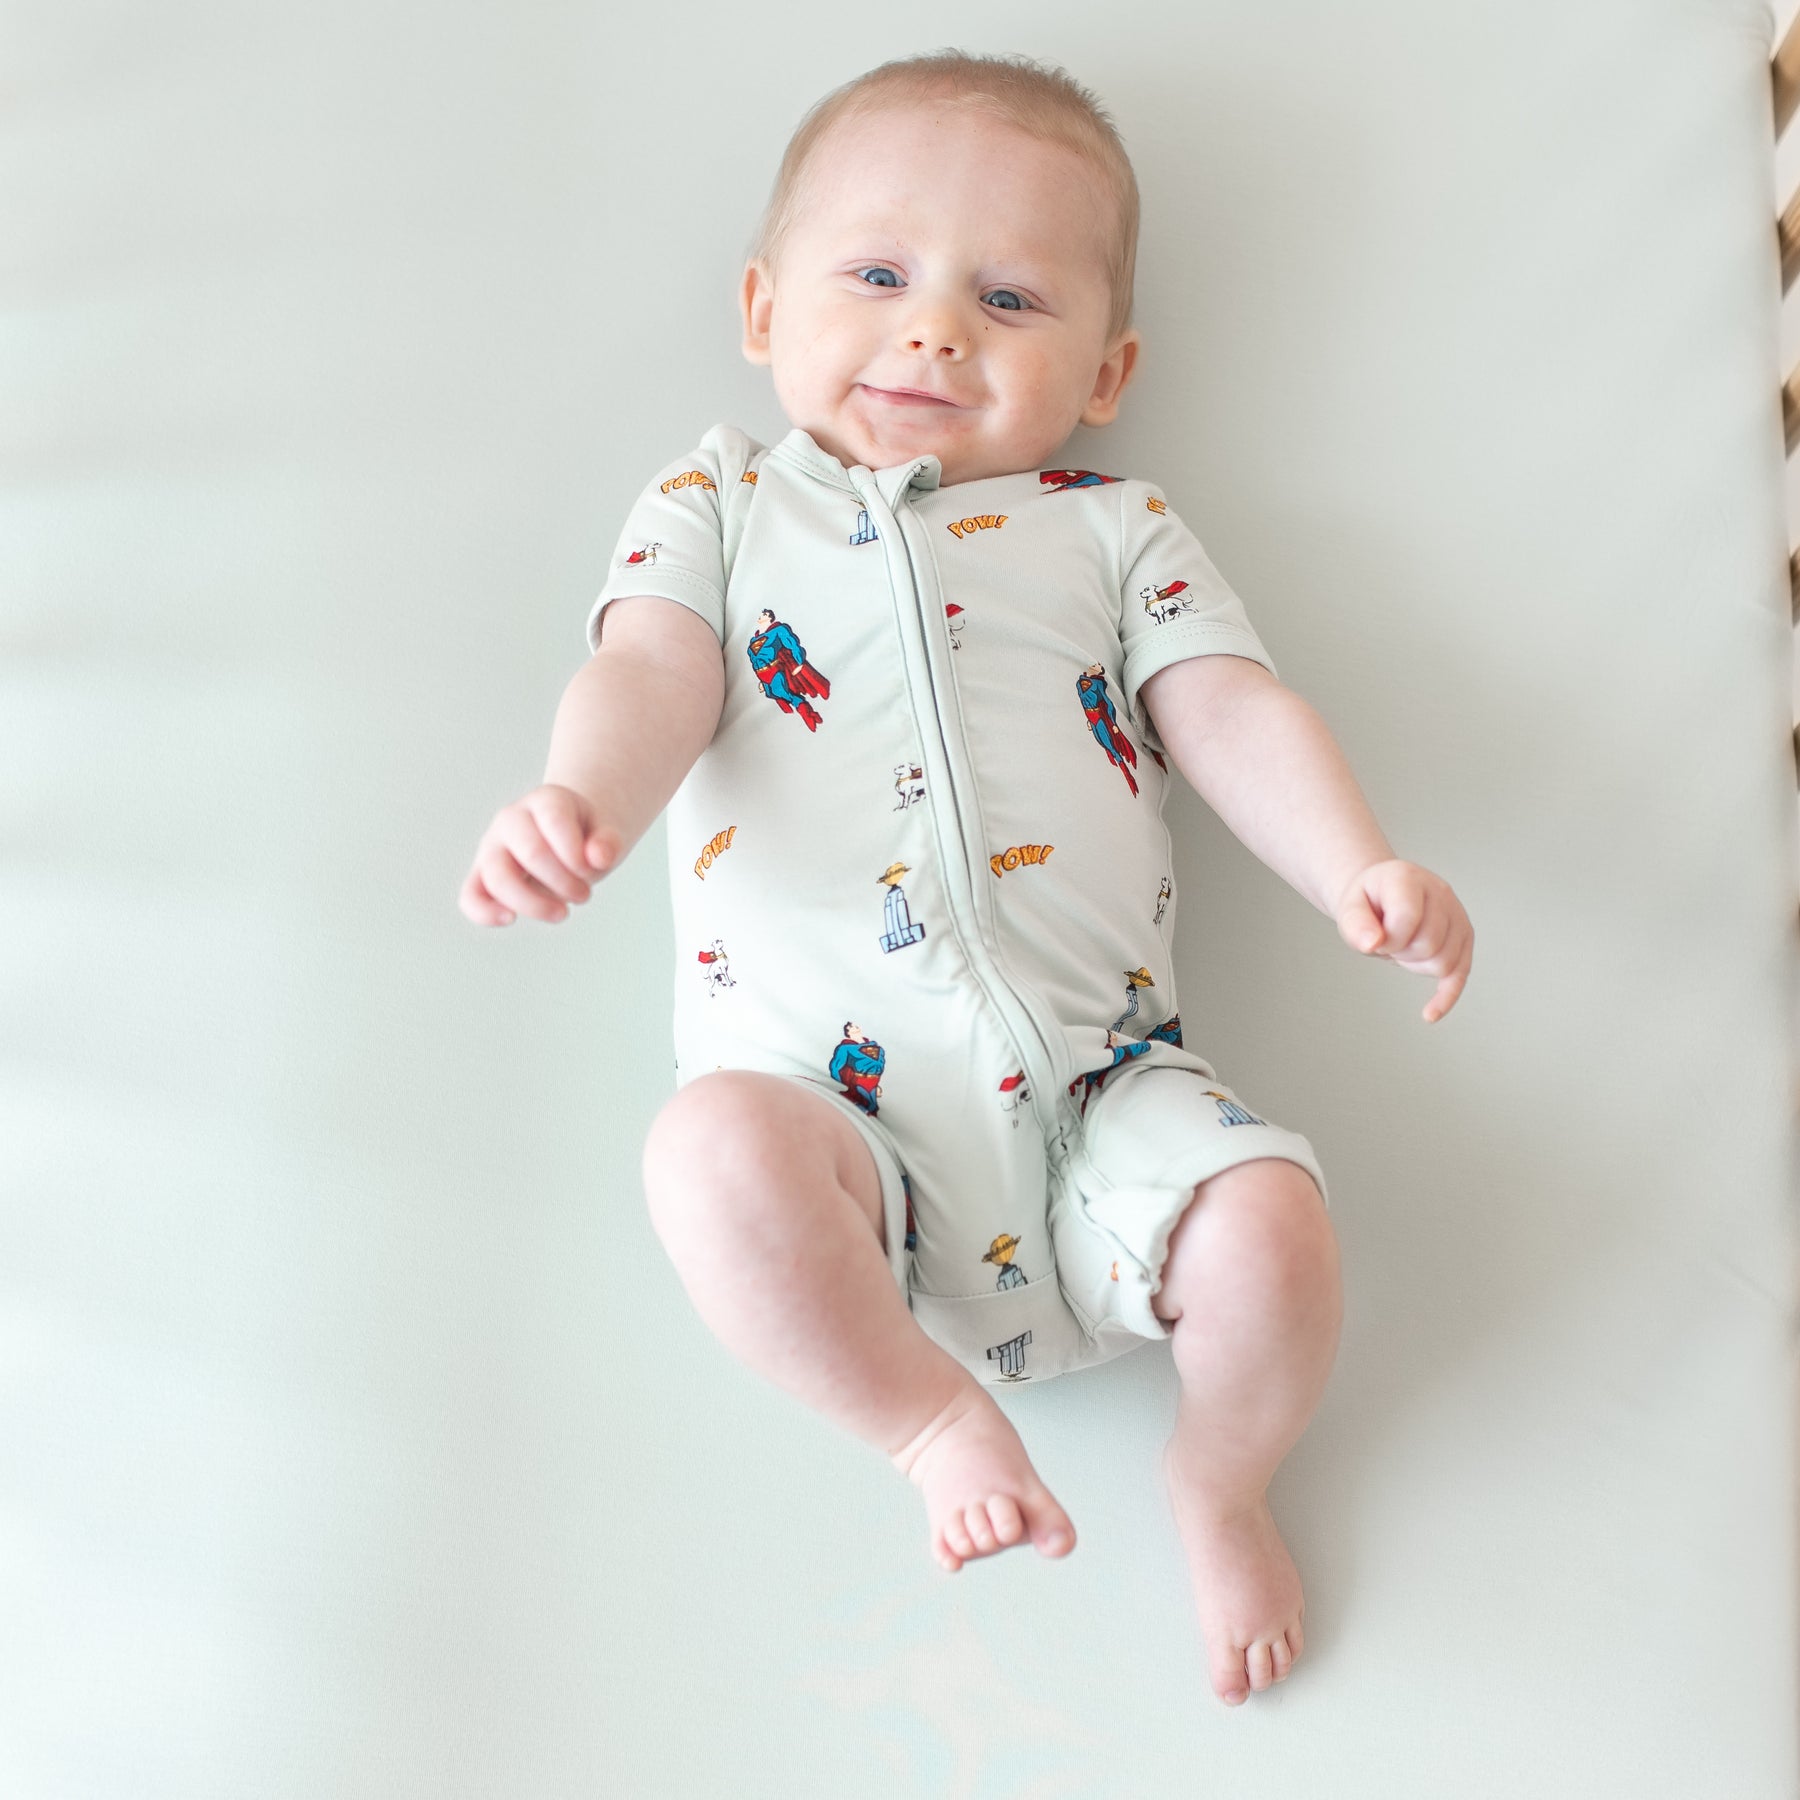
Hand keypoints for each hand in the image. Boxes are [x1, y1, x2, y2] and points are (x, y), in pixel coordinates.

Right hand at [460, 783, 619, 926]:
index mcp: (545, 801)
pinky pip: (470, 896)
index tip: (592, 869)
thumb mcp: (604, 834)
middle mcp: (511, 819)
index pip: (555, 821)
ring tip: (562, 913)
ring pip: (498, 877)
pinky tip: (509, 919)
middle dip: (564, 882)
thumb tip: (599, 857)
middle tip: (585, 895)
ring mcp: (492, 847)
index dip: (576, 853)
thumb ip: (607, 842)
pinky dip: (484, 912)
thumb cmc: (584, 839)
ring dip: (534, 903)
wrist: (566, 842)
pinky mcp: (481, 876)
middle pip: (531, 852)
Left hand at [1333, 859, 1472, 1022]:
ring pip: (1444, 962)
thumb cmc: (1367, 901)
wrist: (1379, 893)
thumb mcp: (1349, 907)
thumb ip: (1356, 924)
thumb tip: (1372, 944)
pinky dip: (1446, 996)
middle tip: (1388, 939)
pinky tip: (1430, 1014)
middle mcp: (1440, 893)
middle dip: (1401, 951)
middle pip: (1429, 945)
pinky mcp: (1463, 938)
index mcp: (1409, 879)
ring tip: (1403, 944)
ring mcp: (1457, 915)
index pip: (1407, 920)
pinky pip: (1460, 974)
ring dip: (1415, 964)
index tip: (1375, 937)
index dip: (1387, 939)